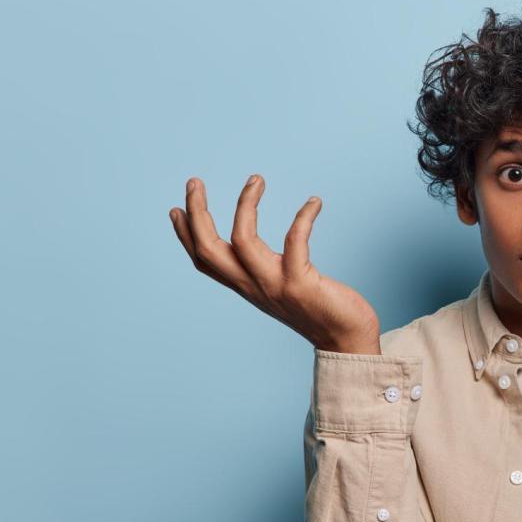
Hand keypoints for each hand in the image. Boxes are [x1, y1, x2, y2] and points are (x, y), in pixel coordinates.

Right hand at [169, 175, 380, 352]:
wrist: (344, 341)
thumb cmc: (319, 311)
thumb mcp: (280, 289)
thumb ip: (264, 270)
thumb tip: (252, 249)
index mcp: (246, 286)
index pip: (205, 262)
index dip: (186, 236)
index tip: (177, 209)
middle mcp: (254, 287)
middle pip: (209, 249)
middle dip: (197, 213)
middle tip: (194, 182)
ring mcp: (275, 285)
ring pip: (242, 241)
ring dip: (244, 204)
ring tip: (256, 180)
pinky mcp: (301, 284)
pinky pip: (294, 241)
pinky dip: (302, 217)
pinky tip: (315, 202)